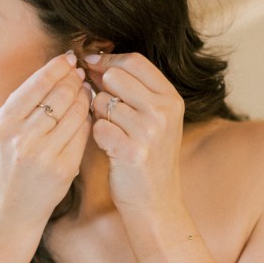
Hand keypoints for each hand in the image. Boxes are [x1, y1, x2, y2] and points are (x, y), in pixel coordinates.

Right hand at [0, 52, 92, 227]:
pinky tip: (87, 116)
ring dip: (85, 98)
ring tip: (87, 92)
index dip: (57, 67)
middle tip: (83, 74)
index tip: (69, 59)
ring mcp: (43, 154)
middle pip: (59, 95)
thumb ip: (22, 106)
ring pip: (75, 112)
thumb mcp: (3, 134)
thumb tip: (54, 72)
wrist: (8, 212)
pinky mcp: (62, 169)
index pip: (37, 83)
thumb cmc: (7, 168)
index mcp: (3, 122)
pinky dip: (87, 121)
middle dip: (75, 80)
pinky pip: (83, 135)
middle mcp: (21, 137)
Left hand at [84, 51, 185, 220]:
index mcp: (171, 99)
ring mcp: (149, 132)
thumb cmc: (149, 158)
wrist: (156, 203)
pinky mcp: (132, 151)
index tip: (92, 63)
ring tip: (112, 133)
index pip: (135, 61)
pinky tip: (109, 147)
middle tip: (104, 108)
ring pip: (102, 102)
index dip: (109, 59)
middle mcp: (164, 112)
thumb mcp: (155, 120)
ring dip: (98, 115)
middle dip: (101, 89)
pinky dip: (97, 136)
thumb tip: (96, 62)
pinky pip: (98, 127)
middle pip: (115, 77)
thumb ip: (134, 91)